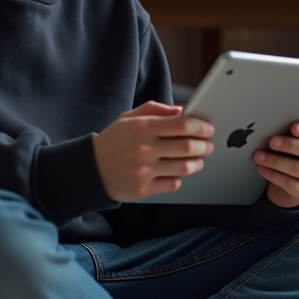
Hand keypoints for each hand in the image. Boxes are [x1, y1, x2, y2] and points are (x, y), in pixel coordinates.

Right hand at [93, 101, 214, 201]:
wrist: (90, 169)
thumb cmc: (113, 141)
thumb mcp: (128, 118)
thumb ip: (156, 110)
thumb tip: (182, 110)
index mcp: (142, 127)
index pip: (182, 124)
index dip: (201, 126)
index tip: (208, 128)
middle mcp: (144, 148)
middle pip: (188, 146)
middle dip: (205, 145)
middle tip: (208, 145)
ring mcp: (144, 170)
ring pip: (185, 167)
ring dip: (197, 163)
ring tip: (198, 159)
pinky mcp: (143, 188)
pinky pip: (173, 183)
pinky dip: (180, 177)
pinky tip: (177, 171)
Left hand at [254, 122, 298, 208]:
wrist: (289, 184)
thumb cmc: (289, 156)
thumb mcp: (290, 144)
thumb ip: (285, 134)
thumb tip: (268, 127)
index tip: (293, 127)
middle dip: (288, 145)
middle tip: (271, 142)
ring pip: (297, 168)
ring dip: (275, 161)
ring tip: (259, 156)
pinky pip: (289, 183)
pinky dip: (272, 175)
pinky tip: (261, 169)